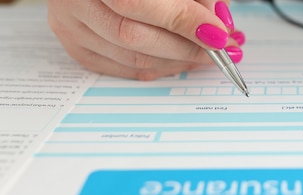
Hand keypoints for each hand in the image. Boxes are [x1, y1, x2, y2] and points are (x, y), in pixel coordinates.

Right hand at [48, 0, 245, 80]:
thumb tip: (219, 26)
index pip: (139, 3)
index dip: (184, 21)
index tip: (219, 34)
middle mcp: (76, 0)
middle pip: (133, 36)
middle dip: (185, 47)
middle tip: (220, 50)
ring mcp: (70, 25)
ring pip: (130, 57)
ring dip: (176, 61)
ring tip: (205, 55)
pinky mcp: (74, 46)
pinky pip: (122, 68)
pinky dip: (157, 68)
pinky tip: (179, 61)